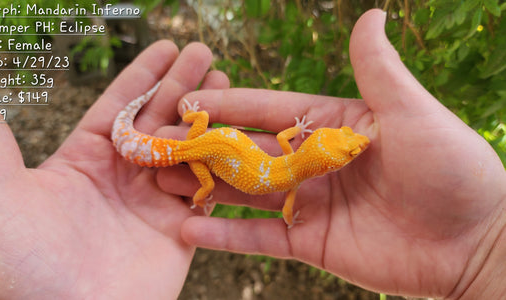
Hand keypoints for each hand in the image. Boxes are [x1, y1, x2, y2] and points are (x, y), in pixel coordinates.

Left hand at [0, 41, 228, 298]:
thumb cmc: (17, 262)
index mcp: (82, 161)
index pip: (119, 106)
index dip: (144, 74)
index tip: (168, 47)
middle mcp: (120, 179)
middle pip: (160, 120)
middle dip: (184, 86)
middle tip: (207, 55)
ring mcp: (152, 206)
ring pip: (188, 151)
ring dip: (210, 118)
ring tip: (230, 85)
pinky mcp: (178, 234)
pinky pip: (207, 193)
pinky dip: (223, 165)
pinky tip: (241, 138)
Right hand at [159, 9, 505, 297]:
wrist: (475, 242)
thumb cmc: (451, 168)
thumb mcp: (411, 112)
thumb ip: (378, 71)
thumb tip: (371, 15)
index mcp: (331, 124)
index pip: (268, 110)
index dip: (228, 105)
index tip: (186, 100)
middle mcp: (313, 161)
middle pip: (248, 152)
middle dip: (204, 149)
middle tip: (158, 145)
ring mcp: (310, 202)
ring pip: (247, 193)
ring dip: (206, 189)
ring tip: (161, 185)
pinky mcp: (311, 242)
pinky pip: (261, 238)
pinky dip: (227, 235)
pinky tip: (190, 231)